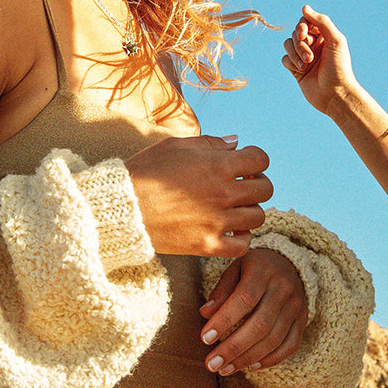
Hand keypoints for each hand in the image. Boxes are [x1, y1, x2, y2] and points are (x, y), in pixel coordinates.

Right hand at [126, 135, 272, 256]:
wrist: (121, 208)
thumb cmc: (145, 171)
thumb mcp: (175, 145)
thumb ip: (210, 142)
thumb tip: (236, 142)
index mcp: (218, 164)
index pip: (260, 159)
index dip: (255, 159)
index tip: (245, 163)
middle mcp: (224, 193)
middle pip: (266, 189)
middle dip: (257, 184)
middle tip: (242, 185)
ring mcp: (217, 221)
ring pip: (258, 217)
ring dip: (250, 210)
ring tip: (234, 208)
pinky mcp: (207, 246)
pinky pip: (243, 246)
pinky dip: (241, 238)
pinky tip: (230, 230)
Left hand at [198, 248, 306, 374]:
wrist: (288, 265)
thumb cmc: (254, 270)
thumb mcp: (235, 270)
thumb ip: (221, 291)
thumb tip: (205, 314)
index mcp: (264, 271)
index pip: (245, 299)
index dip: (224, 320)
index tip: (205, 339)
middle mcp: (284, 288)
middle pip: (260, 324)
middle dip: (234, 348)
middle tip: (212, 364)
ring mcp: (297, 305)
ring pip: (274, 339)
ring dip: (247, 358)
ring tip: (225, 369)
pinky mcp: (303, 320)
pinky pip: (290, 346)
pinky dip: (270, 360)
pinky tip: (250, 366)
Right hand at [282, 6, 357, 117]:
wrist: (335, 94)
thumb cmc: (339, 67)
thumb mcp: (335, 40)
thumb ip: (322, 22)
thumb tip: (305, 7)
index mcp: (324, 36)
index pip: (305, 21)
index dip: (302, 26)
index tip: (304, 34)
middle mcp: (314, 45)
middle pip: (295, 33)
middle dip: (300, 44)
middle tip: (310, 57)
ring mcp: (304, 57)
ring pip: (288, 44)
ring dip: (295, 54)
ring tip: (307, 65)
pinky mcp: (296, 69)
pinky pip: (285, 59)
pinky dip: (291, 63)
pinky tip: (301, 71)